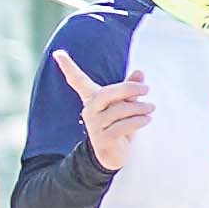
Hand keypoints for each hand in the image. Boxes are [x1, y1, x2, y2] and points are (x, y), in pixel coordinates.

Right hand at [57, 46, 154, 168]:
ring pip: (120, 110)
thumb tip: (139, 72)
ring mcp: (94, 125)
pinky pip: (124, 125)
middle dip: (129, 89)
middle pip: (108, 93)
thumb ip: (131, 90)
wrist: (115, 155)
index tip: (57, 53)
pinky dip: (139, 121)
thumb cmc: (120, 125)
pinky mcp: (103, 139)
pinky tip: (146, 119)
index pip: (77, 81)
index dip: (68, 67)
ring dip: (140, 108)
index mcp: (93, 99)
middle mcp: (90, 110)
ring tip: (151, 108)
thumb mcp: (125, 105)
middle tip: (147, 89)